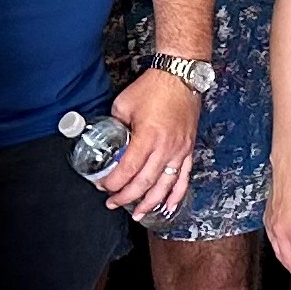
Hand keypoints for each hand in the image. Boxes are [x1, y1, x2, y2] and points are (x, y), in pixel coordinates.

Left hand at [100, 70, 201, 224]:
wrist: (180, 76)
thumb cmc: (153, 87)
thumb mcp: (124, 105)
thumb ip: (116, 126)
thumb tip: (109, 141)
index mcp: (148, 137)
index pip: (127, 169)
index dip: (113, 182)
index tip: (102, 186)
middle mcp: (166, 147)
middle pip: (145, 183)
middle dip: (126, 197)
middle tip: (112, 202)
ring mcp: (180, 150)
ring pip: (165, 186)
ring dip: (150, 203)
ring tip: (137, 214)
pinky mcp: (188, 149)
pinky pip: (184, 178)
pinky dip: (176, 195)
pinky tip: (168, 206)